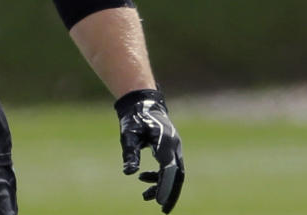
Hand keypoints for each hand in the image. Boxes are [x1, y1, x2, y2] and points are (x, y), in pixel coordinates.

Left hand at [114, 89, 184, 212]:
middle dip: (171, 193)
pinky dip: (159, 176)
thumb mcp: (128, 134)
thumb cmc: (134, 118)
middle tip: (162, 209)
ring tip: (145, 196)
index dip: (164, 186)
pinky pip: (169, 167)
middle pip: (177, 175)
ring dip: (163, 186)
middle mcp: (174, 145)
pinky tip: (143, 178)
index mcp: (165, 141)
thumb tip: (129, 173)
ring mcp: (175, 147)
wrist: (142, 103)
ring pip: (175, 173)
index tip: (157, 201)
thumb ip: (130, 152)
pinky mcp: (171, 149)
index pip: (168, 169)